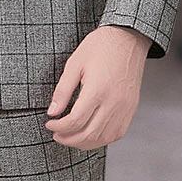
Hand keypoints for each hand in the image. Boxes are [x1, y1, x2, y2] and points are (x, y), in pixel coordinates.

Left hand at [44, 25, 150, 149]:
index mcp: (97, 90)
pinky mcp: (131, 108)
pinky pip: (117, 133)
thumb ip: (63, 91)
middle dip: (69, 139)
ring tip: (71, 137)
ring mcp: (125, 108)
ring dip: (84, 143)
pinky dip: (102, 139)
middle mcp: (113, 103)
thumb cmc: (101, 46)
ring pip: (104, 138)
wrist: (128, 38)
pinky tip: (90, 134)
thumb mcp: (75, 63)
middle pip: (89, 135)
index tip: (50, 123)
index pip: (75, 121)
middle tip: (56, 135)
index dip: (58, 127)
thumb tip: (52, 112)